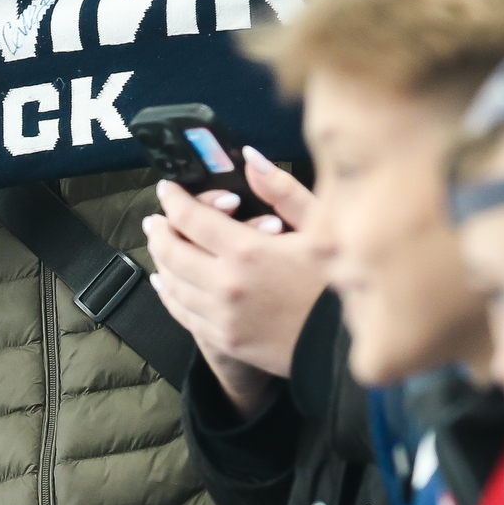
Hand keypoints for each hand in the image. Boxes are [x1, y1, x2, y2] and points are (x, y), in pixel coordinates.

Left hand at [144, 152, 326, 420]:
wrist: (346, 346)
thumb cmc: (341, 282)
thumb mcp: (322, 227)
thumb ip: (282, 190)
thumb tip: (250, 159)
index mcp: (248, 252)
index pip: (190, 219)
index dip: (173, 200)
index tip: (167, 189)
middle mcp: (226, 285)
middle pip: (171, 252)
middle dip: (159, 230)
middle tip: (156, 219)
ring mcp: (222, 317)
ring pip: (172, 284)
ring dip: (161, 260)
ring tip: (160, 245)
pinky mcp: (225, 341)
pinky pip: (182, 313)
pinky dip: (168, 293)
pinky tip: (166, 283)